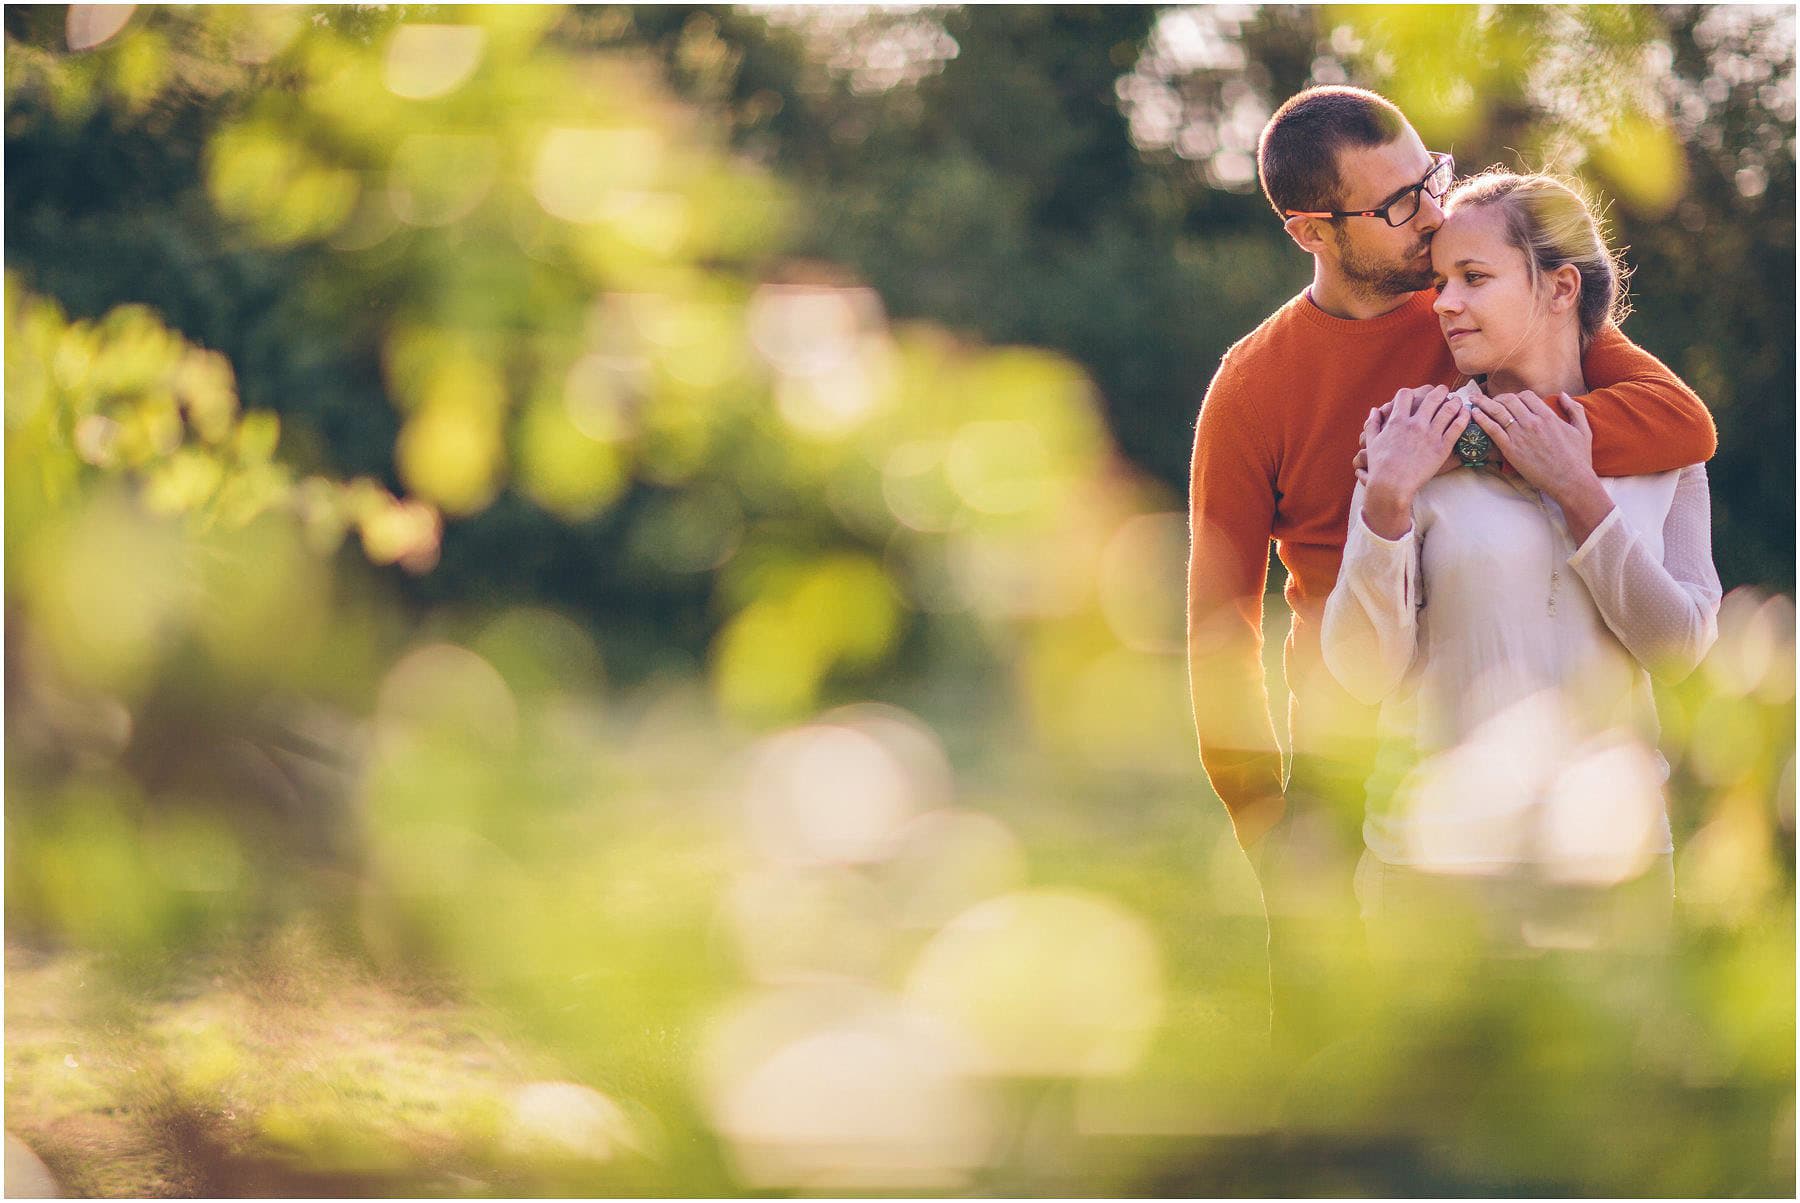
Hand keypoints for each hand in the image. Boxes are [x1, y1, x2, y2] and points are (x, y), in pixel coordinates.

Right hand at [1358, 385, 1464, 537]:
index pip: (1405, 395)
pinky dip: (1463, 416)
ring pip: (1448, 409)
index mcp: (1397, 421)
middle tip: (1443, 390)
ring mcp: (1430, 435)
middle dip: (1439, 391)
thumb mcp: (1372, 443)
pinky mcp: (1442, 447)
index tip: (1415, 396)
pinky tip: (1466, 413)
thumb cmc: (1380, 467)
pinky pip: (1458, 427)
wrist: (1392, 485)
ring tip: (1456, 400)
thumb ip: (1372, 424)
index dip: (1410, 393)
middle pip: (1432, 397)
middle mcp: (1415, 424)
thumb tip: (1375, 410)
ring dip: (1454, 401)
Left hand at [1467, 390, 1596, 499]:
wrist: (1571, 481)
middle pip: (1509, 400)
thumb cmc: (1578, 458)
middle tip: (1489, 400)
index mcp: (1548, 416)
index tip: (1511, 401)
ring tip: (1473, 400)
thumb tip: (1562, 394)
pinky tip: (1474, 414)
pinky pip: (1492, 429)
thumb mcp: (1582, 430)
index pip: (1527, 396)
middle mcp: (1532, 422)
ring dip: (1483, 403)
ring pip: (1497, 411)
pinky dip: (1481, 419)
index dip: (1517, 396)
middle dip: (1497, 398)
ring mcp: (1520, 435)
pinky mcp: (1510, 449)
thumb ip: (1575, 409)